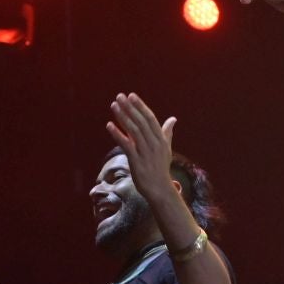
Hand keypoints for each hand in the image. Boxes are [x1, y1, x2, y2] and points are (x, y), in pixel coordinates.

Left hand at [105, 92, 178, 208]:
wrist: (159, 188)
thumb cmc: (161, 167)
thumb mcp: (166, 148)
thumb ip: (167, 132)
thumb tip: (173, 119)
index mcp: (161, 139)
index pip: (150, 118)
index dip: (140, 106)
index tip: (132, 95)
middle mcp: (154, 143)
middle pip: (141, 122)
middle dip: (130, 108)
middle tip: (120, 96)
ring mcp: (145, 152)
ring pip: (133, 131)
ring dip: (123, 117)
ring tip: (114, 106)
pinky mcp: (136, 161)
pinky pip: (126, 145)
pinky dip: (117, 134)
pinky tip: (109, 125)